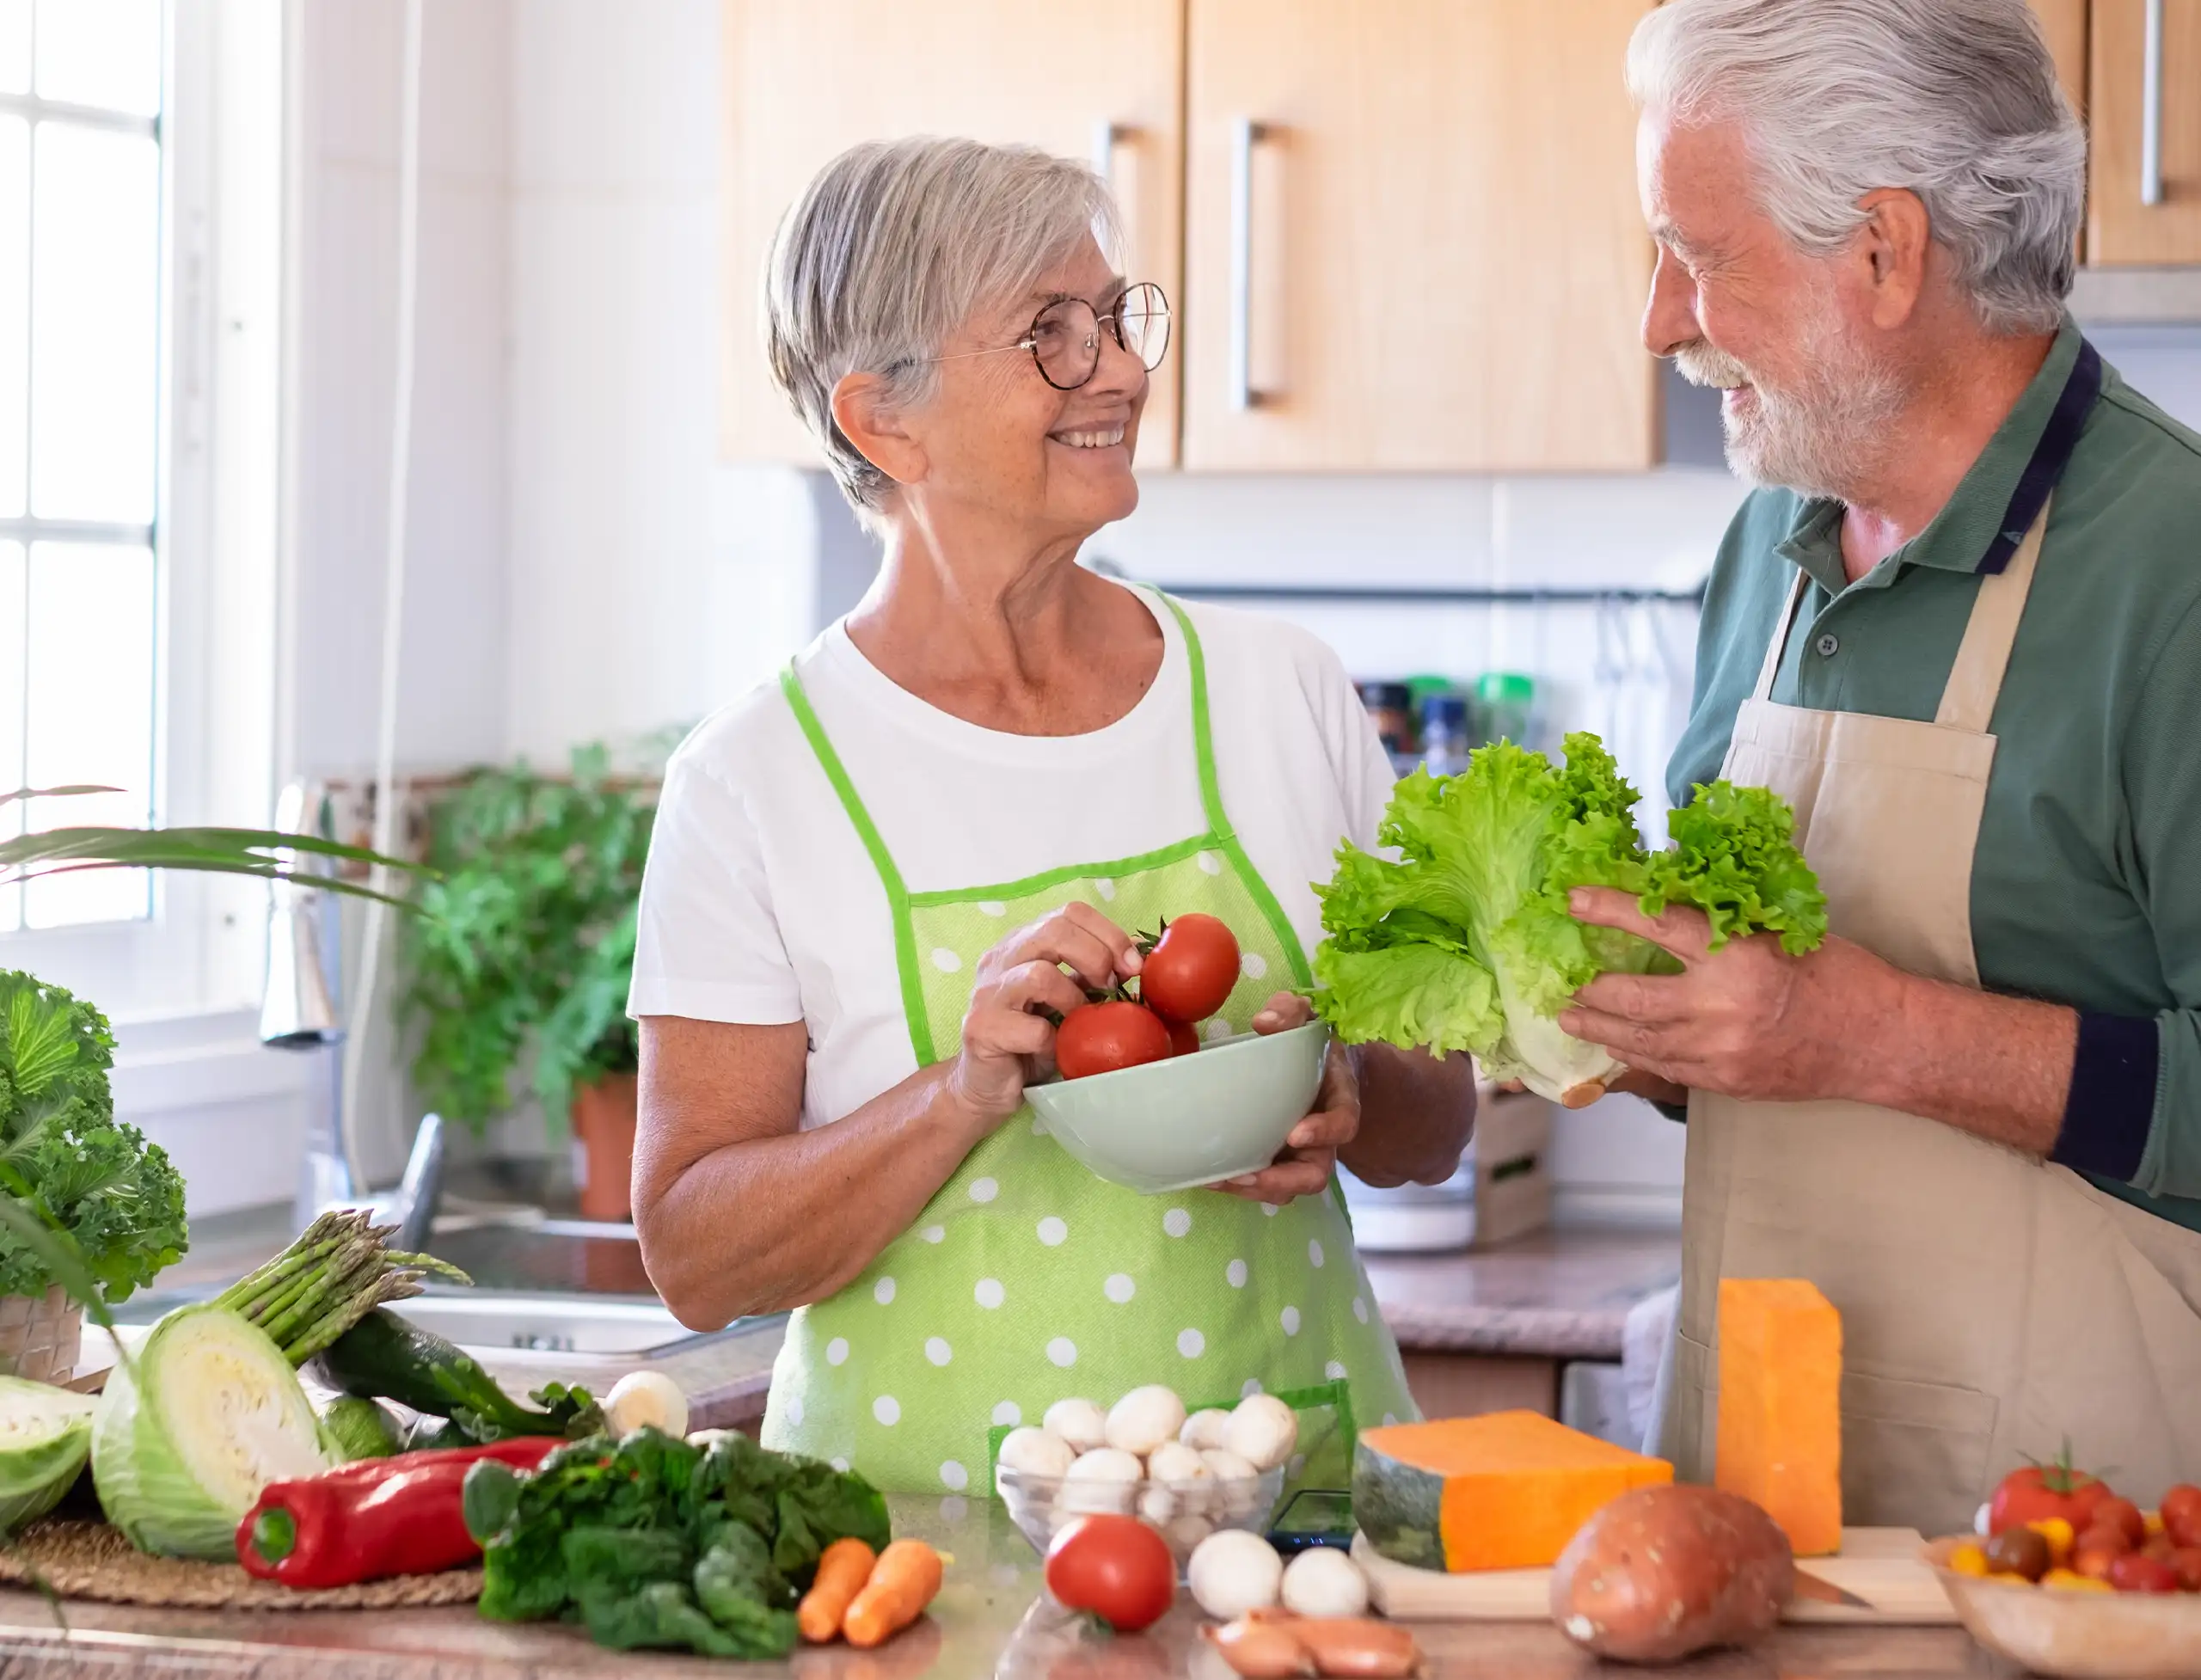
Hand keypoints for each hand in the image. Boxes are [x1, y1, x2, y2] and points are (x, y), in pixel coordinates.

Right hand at [943, 903, 1140, 1127]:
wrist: (988, 1086)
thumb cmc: (1033, 1041)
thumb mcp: (1068, 999)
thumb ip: (1091, 975)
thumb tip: (1136, 958)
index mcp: (1023, 943)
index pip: (1070, 912)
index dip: (1109, 933)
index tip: (1134, 966)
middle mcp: (1000, 958)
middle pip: (1054, 930)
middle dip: (1096, 957)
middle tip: (1110, 988)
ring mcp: (987, 992)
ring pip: (1040, 975)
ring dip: (1074, 1000)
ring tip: (1079, 1021)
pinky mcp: (981, 1028)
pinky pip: (1032, 1029)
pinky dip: (1054, 1041)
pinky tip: (1054, 1050)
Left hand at [1208, 992, 1359, 1204]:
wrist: (1313, 1064)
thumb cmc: (1309, 1041)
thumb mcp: (1305, 1016)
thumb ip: (1290, 1011)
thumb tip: (1264, 1022)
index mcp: (1339, 1101)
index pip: (1344, 1124)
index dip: (1324, 1133)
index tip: (1296, 1134)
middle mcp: (1323, 1137)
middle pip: (1315, 1174)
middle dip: (1282, 1180)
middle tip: (1248, 1175)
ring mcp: (1299, 1155)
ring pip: (1286, 1188)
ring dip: (1253, 1189)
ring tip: (1218, 1179)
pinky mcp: (1275, 1161)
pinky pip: (1262, 1184)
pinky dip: (1237, 1185)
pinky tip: (1206, 1176)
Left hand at [1558, 887, 1894, 1102]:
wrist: (1881, 1041)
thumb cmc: (1838, 976)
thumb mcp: (1780, 932)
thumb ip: (1722, 925)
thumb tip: (1664, 904)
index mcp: (1737, 956)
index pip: (1655, 924)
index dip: (1608, 909)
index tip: (1573, 899)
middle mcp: (1720, 1007)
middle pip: (1631, 997)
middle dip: (1590, 989)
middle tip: (1563, 980)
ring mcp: (1719, 1052)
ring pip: (1639, 1040)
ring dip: (1599, 1028)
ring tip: (1571, 1016)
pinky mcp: (1724, 1083)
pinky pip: (1664, 1069)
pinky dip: (1635, 1055)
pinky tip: (1616, 1047)